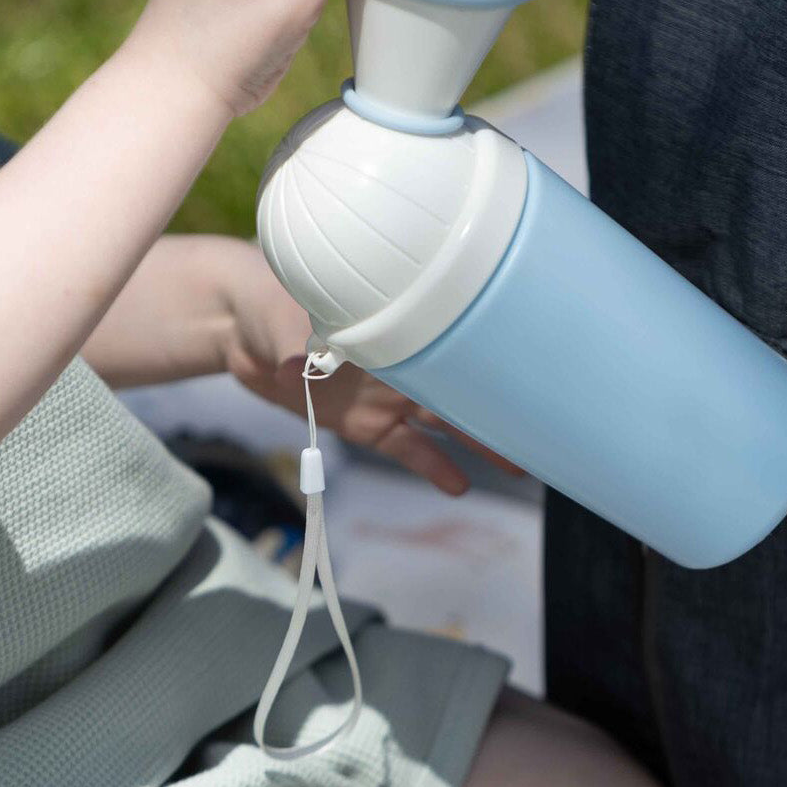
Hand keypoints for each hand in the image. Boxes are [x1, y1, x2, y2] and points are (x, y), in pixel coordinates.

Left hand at [221, 248, 521, 494]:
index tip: (535, 374)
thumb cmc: (268, 299)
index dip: (493, 357)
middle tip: (551, 429)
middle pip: (465, 385)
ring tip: (522, 467)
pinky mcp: (365, 423)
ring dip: (481, 443)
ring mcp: (388, 394)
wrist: (236, 325)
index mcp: (400, 325)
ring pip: (447, 422)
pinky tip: (460, 487)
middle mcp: (405, 361)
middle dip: (505, 406)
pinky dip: (433, 467)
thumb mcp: (285, 314)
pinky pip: (407, 449)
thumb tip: (296, 368)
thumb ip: (300, 346)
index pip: (457, 340)